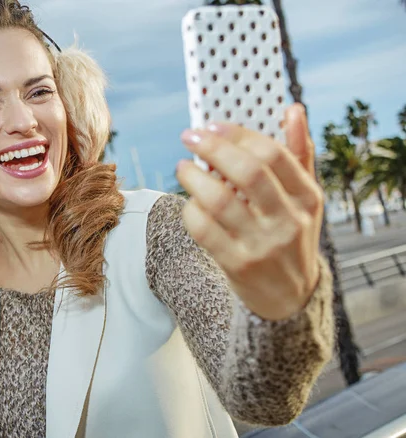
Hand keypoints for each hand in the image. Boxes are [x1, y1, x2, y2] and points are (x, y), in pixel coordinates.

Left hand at [176, 104, 323, 320]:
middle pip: (247, 172)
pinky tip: (189, 201)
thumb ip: (299, 154)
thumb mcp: (304, 198)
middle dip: (213, 148)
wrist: (290, 298)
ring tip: (182, 167)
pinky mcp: (237, 265)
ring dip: (194, 177)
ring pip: (220, 201)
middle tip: (191, 136)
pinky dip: (191, 210)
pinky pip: (204, 230)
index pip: (273, 154)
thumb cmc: (292, 236)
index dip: (238, 134)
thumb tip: (292, 110)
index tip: (213, 124)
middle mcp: (288, 220)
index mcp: (307, 197)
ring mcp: (262, 245)